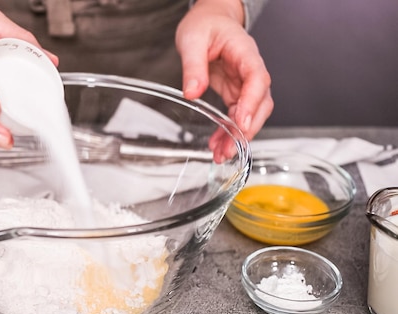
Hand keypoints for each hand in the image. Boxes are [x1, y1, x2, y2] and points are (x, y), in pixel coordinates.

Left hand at [176, 0, 272, 161]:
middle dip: (247, 129)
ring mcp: (244, 84)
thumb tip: (192, 92)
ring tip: (221, 154)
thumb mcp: (192, 40)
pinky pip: (236, 116)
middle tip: (229, 148)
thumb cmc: (205, 24)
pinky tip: (218, 145)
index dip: (252, 103)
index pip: (257, 79)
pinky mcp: (235, 93)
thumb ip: (193, 66)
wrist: (209, 20)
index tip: (241, 123)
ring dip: (238, 136)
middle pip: (261, 103)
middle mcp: (250, 71)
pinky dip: (228, 132)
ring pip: (250, 115)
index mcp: (245, 53)